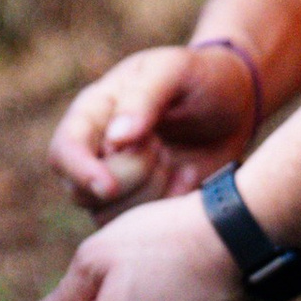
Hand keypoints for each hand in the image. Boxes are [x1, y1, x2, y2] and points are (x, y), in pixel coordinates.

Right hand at [48, 43, 254, 208]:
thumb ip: (145, 97)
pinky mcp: (141, 205)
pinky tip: (186, 178)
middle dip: (132, 175)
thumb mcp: (176, 70)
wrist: (236, 105)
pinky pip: (139, 230)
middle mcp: (96, 151)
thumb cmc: (201, 78)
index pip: (64, 151)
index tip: (109, 186)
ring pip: (109, 214)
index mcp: (93, 113)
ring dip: (151, 192)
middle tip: (162, 147)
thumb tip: (115, 138)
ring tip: (175, 161)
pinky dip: (167, 207)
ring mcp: (117, 182)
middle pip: (84, 191)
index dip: (80, 172)